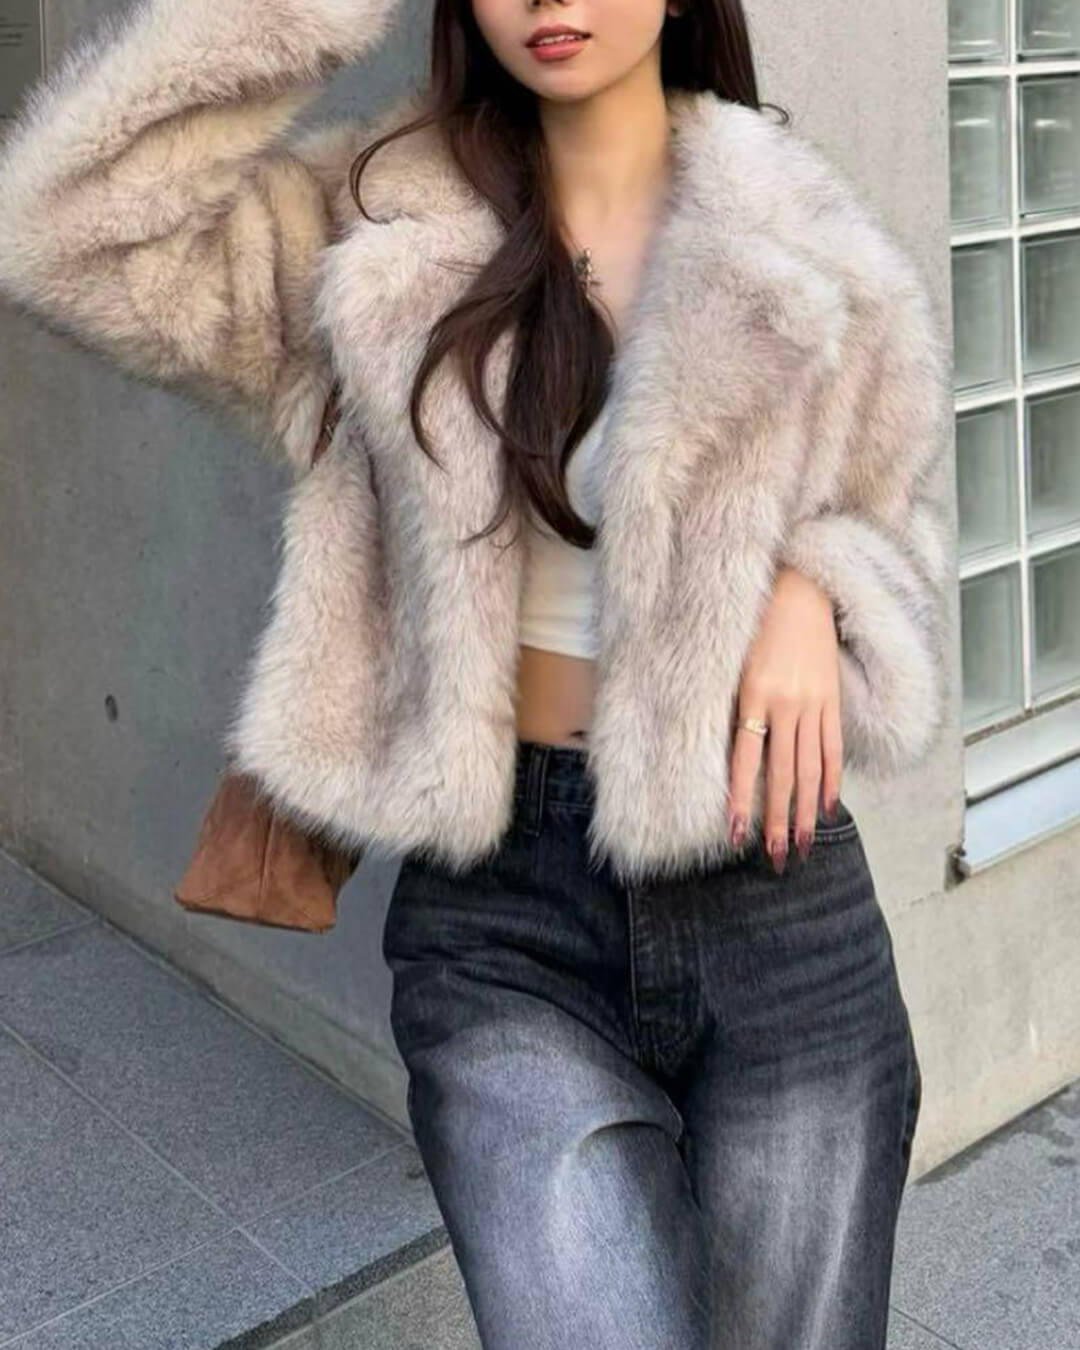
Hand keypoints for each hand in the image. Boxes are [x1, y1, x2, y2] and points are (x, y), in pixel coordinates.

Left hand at [727, 566, 842, 871]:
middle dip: (777, 820)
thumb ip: (731, 706)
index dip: (741, 799)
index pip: (745, 759)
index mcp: (754, 695)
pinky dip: (830, 779)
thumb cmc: (756, 627)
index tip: (735, 834)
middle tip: (775, 857)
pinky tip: (827, 806)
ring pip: (809, 769)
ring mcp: (814, 704)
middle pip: (781, 774)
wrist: (801, 592)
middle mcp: (786, 704)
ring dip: (805, 812)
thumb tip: (726, 753)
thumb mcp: (734, 664)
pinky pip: (832, 748)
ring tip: (801, 844)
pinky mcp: (832, 700)